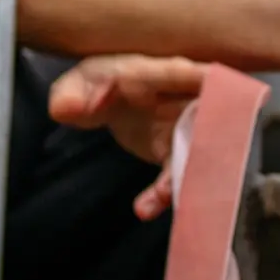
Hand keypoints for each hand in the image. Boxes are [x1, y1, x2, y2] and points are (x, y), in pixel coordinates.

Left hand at [49, 53, 209, 218]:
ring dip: (185, 171)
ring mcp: (184, 125)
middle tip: (194, 152)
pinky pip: (178, 173)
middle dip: (206, 132)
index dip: (199, 77)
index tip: (214, 82)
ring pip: (197, 148)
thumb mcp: (77, 85)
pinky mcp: (177, 151)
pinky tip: (145, 207)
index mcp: (154, 74)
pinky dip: (166, 192)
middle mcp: (179, 98)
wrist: (106, 102)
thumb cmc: (96, 86)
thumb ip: (68, 95)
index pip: (179, 71)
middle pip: (206, 110)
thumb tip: (66, 108)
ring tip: (162, 194)